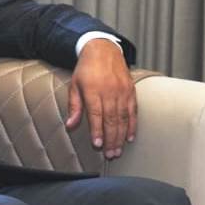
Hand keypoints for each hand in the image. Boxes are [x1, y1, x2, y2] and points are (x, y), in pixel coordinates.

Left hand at [66, 39, 136, 159]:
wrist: (103, 49)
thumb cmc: (86, 69)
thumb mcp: (74, 86)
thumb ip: (74, 107)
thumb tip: (70, 125)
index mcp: (93, 90)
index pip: (96, 114)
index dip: (97, 131)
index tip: (97, 144)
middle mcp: (109, 91)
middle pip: (112, 119)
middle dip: (111, 139)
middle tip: (110, 155)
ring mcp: (122, 91)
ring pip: (123, 118)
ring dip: (121, 136)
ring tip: (118, 151)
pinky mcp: (131, 91)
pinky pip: (133, 111)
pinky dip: (132, 125)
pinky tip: (130, 137)